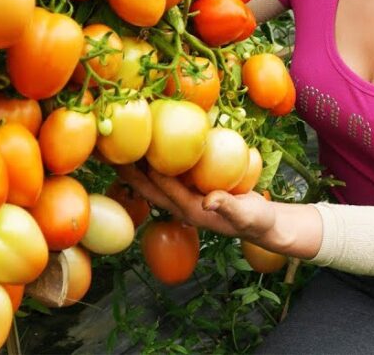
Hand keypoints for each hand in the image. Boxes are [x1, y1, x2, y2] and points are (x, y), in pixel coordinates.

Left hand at [115, 163, 274, 240]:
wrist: (263, 225)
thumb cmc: (255, 220)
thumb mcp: (246, 215)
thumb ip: (228, 207)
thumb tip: (209, 201)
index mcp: (191, 210)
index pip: (163, 188)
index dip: (146, 173)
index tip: (130, 154)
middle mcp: (183, 205)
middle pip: (150, 187)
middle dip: (130, 172)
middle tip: (110, 153)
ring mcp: (187, 198)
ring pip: (157, 181)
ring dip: (139, 167)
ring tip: (123, 148)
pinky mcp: (194, 190)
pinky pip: (171, 175)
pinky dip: (159, 162)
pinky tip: (154, 148)